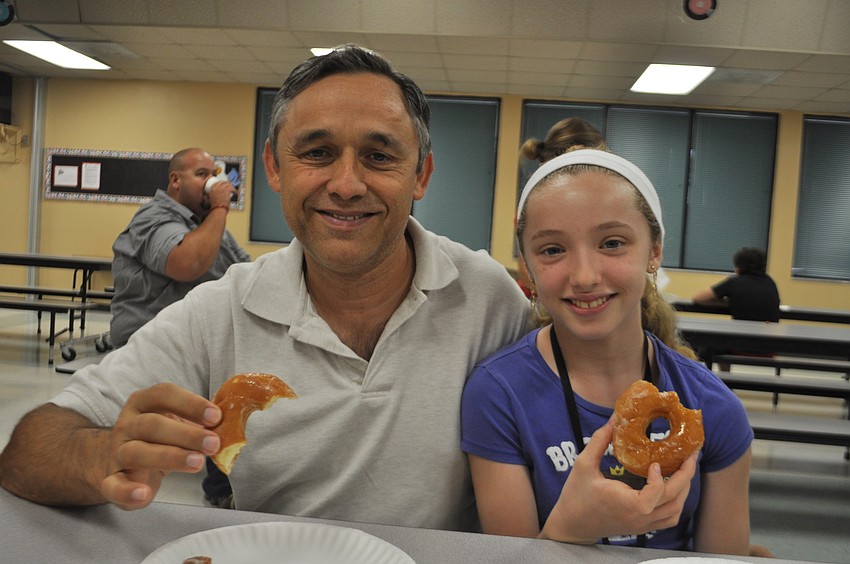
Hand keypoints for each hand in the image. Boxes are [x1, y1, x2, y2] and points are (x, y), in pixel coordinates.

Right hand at [100, 383, 220, 509]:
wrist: (119, 461)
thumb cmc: (158, 438)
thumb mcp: (175, 423)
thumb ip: (198, 422)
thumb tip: (229, 425)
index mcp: (143, 403)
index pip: (163, 394)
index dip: (190, 403)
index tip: (216, 416)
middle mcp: (127, 425)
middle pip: (152, 425)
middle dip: (186, 434)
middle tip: (214, 444)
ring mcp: (117, 452)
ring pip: (137, 452)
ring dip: (169, 457)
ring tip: (197, 463)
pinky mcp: (110, 480)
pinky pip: (113, 486)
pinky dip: (127, 492)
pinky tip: (144, 494)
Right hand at [206, 179, 235, 207]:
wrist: (218, 208)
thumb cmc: (214, 206)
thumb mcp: (209, 199)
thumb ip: (208, 196)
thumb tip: (206, 196)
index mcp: (212, 188)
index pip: (217, 183)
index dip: (222, 183)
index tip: (224, 184)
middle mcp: (216, 187)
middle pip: (223, 182)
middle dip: (227, 183)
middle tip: (230, 186)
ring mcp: (222, 188)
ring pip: (228, 184)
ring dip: (231, 186)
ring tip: (233, 189)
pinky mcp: (226, 190)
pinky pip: (232, 188)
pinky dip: (235, 190)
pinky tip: (236, 192)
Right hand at [541, 419, 696, 543]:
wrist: (571, 524)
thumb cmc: (576, 496)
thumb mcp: (583, 465)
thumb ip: (599, 441)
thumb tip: (614, 420)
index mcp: (627, 504)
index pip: (657, 493)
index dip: (661, 478)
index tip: (656, 463)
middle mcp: (640, 517)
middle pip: (674, 500)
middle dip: (687, 476)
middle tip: (691, 455)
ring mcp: (643, 524)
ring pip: (676, 511)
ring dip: (684, 490)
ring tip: (685, 468)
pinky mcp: (642, 527)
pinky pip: (669, 519)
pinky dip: (677, 504)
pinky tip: (674, 488)